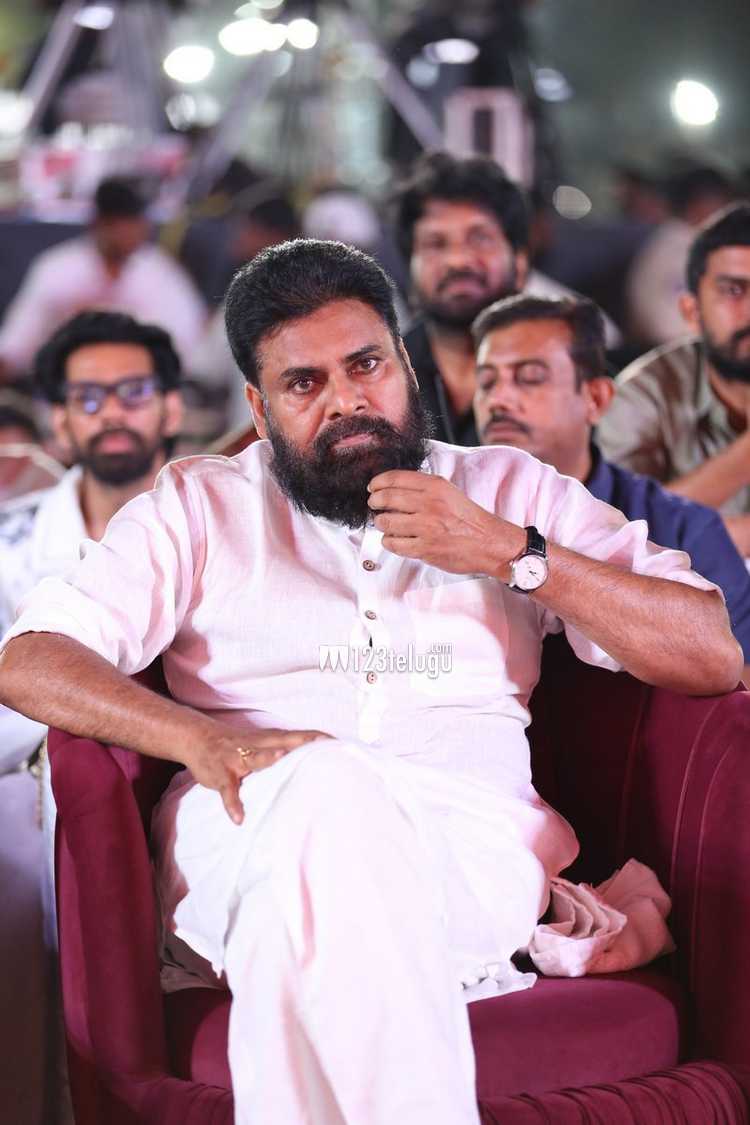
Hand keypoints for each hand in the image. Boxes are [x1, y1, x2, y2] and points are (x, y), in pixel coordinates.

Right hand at [184, 724, 328, 823]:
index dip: (317, 737)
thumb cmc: (237, 744)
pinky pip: (228, 790)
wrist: (198, 737)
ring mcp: (237, 758)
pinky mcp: (221, 774)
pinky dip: (233, 803)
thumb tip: (313, 760)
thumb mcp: (261, 744)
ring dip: (267, 758)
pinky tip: (239, 818)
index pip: (298, 735)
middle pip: (283, 741)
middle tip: (324, 745)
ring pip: (254, 757)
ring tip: (281, 759)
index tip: (341, 742)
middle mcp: (256, 745)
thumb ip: (284, 750)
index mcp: (269, 739)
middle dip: (302, 742)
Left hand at [367, 469, 524, 576]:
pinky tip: (394, 539)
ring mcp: (426, 527)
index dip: (378, 482)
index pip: (396, 478)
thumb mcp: (449, 492)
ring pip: (386, 522)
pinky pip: (394, 543)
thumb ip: (424, 488)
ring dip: (381, 523)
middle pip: (386, 498)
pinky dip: (389, 541)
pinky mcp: (425, 548)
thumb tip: (393, 489)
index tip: (373, 487)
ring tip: (386, 523)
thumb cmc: (469, 519)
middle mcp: (429, 504)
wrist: (489, 543)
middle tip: (374, 505)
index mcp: (435, 486)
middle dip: (375, 502)